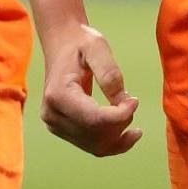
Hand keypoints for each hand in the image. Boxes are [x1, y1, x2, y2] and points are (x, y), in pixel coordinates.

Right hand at [40, 24, 139, 156]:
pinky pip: (91, 145)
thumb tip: (124, 103)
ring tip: (132, 116)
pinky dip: (112, 144)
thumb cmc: (80, 43)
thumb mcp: (98, 47)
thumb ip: (110, 74)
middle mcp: (52, 114)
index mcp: (58, 94)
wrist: (62, 44)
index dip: (120, 116)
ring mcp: (55, 124)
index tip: (135, 100)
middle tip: (132, 101)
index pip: (93, 119)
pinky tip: (129, 135)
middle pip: (95, 134)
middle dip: (121, 124)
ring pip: (95, 145)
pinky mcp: (62, 129)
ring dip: (119, 136)